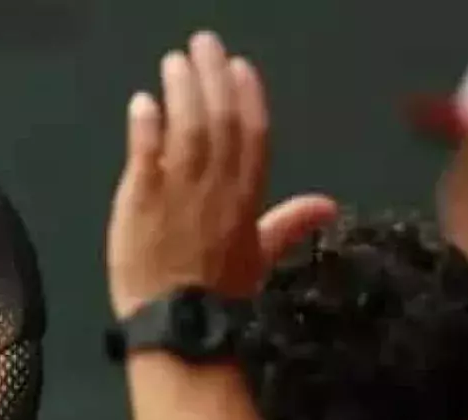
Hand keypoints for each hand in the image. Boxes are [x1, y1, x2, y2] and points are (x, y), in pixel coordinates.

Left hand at [106, 32, 335, 318]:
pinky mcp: (140, 201)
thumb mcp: (260, 258)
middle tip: (202, 44)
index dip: (246, 97)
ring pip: (186, 127)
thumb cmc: (216, 297)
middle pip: (219, 119)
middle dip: (212, 77)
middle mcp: (216, 187)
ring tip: (173, 62)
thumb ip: (288, 224)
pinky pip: (145, 153)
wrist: (178, 326)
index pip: (253, 134)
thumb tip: (327, 204)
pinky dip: (145, 125)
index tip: (239, 67)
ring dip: (181, 90)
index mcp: (247, 198)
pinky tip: (142, 102)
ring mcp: (178, 192)